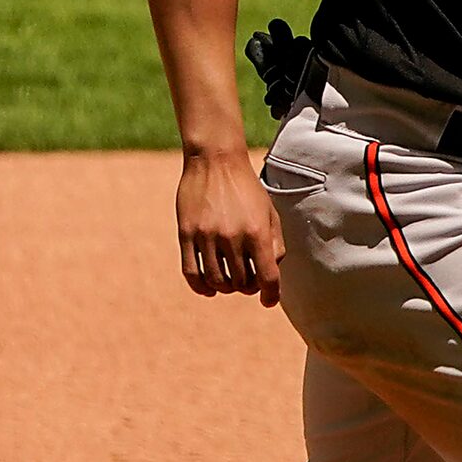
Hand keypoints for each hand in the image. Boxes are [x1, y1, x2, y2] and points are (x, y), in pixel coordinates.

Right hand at [176, 146, 285, 305]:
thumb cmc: (246, 188)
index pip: (267, 277)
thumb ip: (275, 243)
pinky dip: (202, 287)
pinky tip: (210, 288)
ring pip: (217, 281)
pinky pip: (191, 272)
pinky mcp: (186, 234)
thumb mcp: (269, 212)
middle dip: (248, 287)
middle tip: (249, 281)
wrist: (215, 160)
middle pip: (241, 283)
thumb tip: (271, 272)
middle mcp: (232, 236)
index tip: (269, 301)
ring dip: (226, 287)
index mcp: (257, 232)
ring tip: (230, 281)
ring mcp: (207, 236)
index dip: (271, 295)